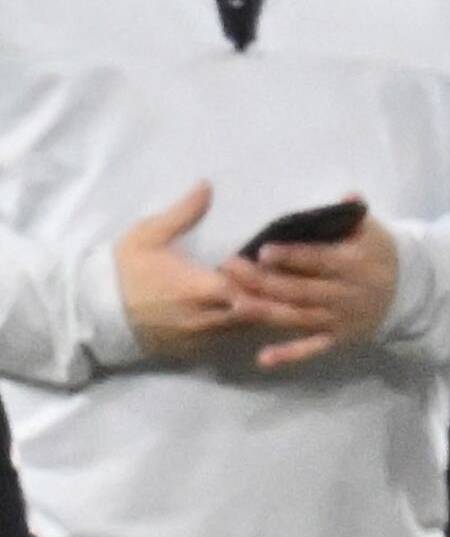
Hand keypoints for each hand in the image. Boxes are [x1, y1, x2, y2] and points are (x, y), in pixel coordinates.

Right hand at [113, 183, 291, 359]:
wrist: (93, 310)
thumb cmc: (124, 269)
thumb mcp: (149, 234)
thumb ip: (183, 213)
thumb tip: (207, 185)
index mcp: (203, 288)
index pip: (253, 288)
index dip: (262, 276)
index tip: (259, 262)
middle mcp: (209, 318)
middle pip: (257, 313)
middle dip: (267, 297)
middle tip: (268, 280)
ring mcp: (202, 339)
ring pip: (246, 329)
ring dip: (255, 313)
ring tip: (258, 293)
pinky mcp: (193, 352)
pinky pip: (226, 341)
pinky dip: (237, 328)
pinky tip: (238, 313)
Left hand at [222, 211, 399, 369]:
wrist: (408, 293)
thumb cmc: (379, 255)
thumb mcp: (372, 230)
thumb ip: (355, 214)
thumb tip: (348, 196)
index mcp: (354, 265)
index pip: (319, 260)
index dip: (292, 257)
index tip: (263, 252)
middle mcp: (345, 295)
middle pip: (300, 290)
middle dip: (263, 281)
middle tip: (231, 269)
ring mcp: (340, 320)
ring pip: (298, 318)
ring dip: (266, 312)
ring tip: (235, 304)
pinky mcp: (337, 338)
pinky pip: (311, 348)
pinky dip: (289, 355)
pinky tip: (264, 359)